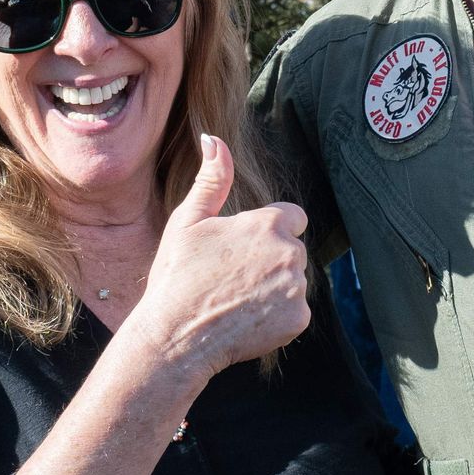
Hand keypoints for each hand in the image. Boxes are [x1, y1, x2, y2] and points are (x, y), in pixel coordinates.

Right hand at [135, 134, 310, 376]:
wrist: (175, 337)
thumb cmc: (177, 276)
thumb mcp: (188, 221)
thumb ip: (211, 179)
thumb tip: (213, 138)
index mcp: (268, 224)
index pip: (292, 218)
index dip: (268, 232)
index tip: (242, 249)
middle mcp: (290, 253)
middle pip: (293, 250)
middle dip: (271, 260)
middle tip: (231, 277)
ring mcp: (296, 288)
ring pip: (294, 281)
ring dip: (275, 288)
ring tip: (236, 298)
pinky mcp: (298, 319)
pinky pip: (295, 312)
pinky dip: (277, 317)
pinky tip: (246, 319)